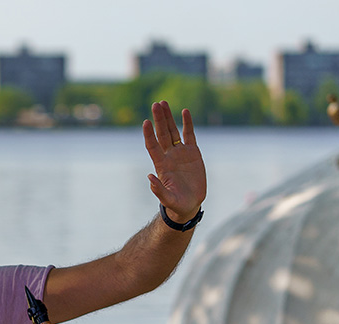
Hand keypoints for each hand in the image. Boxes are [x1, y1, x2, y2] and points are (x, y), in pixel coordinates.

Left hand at [143, 100, 206, 223]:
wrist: (189, 205)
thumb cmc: (176, 205)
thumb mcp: (168, 199)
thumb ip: (159, 190)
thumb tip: (149, 177)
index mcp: (162, 165)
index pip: (153, 146)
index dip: (149, 134)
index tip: (146, 122)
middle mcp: (169, 156)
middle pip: (162, 134)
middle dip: (159, 119)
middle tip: (156, 104)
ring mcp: (180, 153)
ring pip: (173, 131)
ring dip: (168, 118)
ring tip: (164, 103)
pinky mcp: (193, 153)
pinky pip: (189, 135)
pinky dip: (187, 123)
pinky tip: (184, 111)